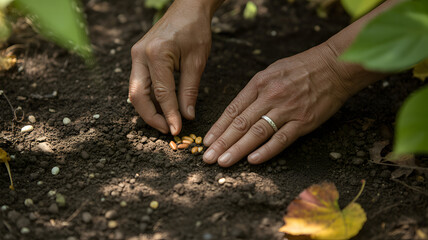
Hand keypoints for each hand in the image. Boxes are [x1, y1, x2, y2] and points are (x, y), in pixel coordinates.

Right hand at [129, 1, 212, 134]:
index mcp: (157, 54)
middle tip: (166, 130)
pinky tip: (161, 108)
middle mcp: (140, 55)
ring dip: (148, 110)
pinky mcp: (138, 57)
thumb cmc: (195, 30)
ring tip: (165, 122)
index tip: (176, 131)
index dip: (169, 115)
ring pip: (135, 91)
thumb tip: (186, 116)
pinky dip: (148, 98)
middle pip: (138, 96)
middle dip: (151, 117)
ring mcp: (136, 56)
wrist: (187, 8)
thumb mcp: (197, 61)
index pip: (162, 94)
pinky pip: (139, 83)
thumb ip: (190, 90)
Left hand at [202, 43, 353, 166]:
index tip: (206, 141)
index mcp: (259, 83)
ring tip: (222, 162)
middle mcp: (270, 96)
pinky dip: (267, 150)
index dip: (218, 127)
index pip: (233, 109)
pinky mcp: (304, 121)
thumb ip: (255, 90)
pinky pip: (282, 138)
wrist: (335, 66)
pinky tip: (253, 160)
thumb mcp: (273, 71)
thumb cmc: (302, 68)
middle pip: (240, 123)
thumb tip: (238, 110)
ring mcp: (287, 109)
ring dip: (237, 149)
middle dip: (221, 142)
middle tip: (207, 157)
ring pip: (257, 132)